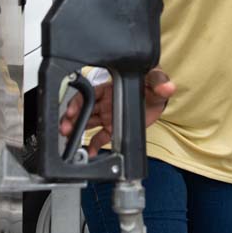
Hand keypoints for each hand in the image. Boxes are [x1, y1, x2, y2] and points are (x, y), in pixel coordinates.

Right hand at [59, 67, 176, 156]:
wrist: (158, 99)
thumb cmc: (151, 85)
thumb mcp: (154, 79)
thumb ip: (159, 82)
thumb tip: (166, 86)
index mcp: (111, 88)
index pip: (90, 93)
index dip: (79, 101)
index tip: (72, 109)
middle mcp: (105, 101)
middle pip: (83, 108)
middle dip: (72, 118)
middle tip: (65, 127)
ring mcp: (107, 115)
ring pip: (87, 122)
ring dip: (76, 130)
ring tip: (68, 139)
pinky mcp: (113, 128)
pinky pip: (99, 137)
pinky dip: (93, 146)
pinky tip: (88, 153)